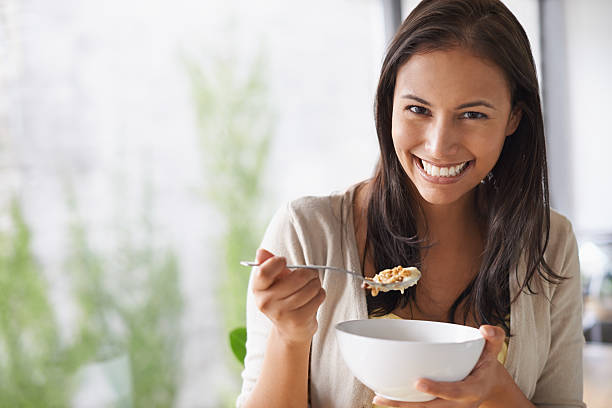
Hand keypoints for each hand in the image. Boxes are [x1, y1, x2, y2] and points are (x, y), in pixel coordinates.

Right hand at [251, 248, 325, 344]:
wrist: (288, 329)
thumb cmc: (282, 298)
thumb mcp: (273, 281)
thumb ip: (267, 264)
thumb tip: (261, 252)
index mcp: (257, 289)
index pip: (264, 272)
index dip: (276, 263)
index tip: (284, 262)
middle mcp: (266, 302)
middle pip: (297, 278)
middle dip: (309, 273)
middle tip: (311, 274)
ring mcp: (282, 313)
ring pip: (311, 288)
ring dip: (316, 283)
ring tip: (313, 285)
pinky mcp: (297, 321)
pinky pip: (317, 298)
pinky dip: (320, 294)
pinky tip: (314, 297)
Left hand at [373, 325, 511, 406]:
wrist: (488, 385)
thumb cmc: (485, 365)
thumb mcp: (493, 351)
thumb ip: (493, 338)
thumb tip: (486, 329)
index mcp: (472, 390)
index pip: (455, 391)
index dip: (437, 389)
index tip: (418, 382)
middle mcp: (459, 405)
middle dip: (408, 405)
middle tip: (384, 397)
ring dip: (401, 406)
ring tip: (379, 398)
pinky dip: (403, 405)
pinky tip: (385, 397)